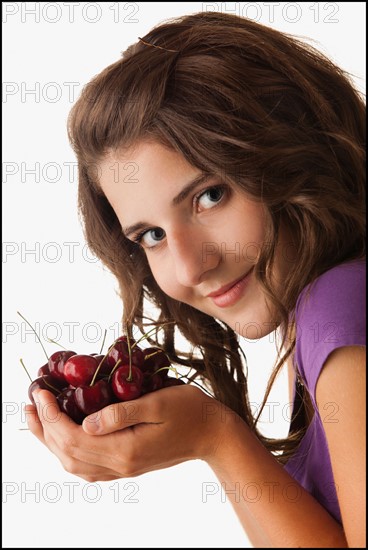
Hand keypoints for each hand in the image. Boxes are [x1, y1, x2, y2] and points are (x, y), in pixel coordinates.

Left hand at [26, 384, 238, 481]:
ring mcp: (124, 469)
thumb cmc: (190, 411)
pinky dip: (69, 454)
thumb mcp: (157, 402)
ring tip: (40, 420)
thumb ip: (120, 413)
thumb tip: (85, 421)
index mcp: (125, 449)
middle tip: (31, 403)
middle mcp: (120, 465)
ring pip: (75, 464)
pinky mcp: (128, 466)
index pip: (74, 436)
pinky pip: (89, 468)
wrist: (213, 435)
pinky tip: (66, 439)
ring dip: (52, 443)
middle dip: (44, 429)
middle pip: (68, 453)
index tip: (41, 392)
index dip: (52, 415)